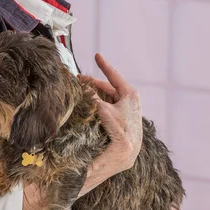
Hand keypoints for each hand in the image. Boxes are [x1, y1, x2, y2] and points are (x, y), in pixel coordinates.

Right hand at [79, 53, 142, 175]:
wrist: (126, 153)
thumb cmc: (119, 129)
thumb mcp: (104, 110)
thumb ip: (93, 98)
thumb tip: (83, 88)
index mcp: (130, 94)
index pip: (114, 76)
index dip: (104, 65)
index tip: (97, 56)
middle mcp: (130, 101)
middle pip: (109, 88)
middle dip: (94, 84)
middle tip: (79, 81)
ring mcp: (127, 111)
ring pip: (108, 98)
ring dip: (95, 94)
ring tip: (81, 91)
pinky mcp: (123, 121)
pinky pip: (109, 107)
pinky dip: (99, 103)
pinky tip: (88, 105)